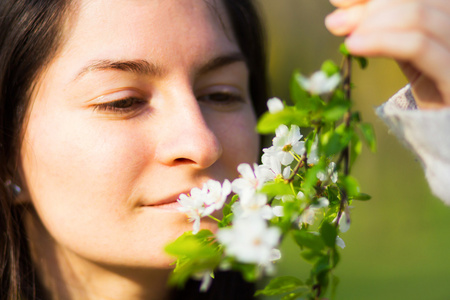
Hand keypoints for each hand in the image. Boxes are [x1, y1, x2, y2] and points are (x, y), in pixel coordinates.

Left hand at [325, 0, 449, 108]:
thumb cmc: (432, 85)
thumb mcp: (407, 50)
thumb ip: (382, 29)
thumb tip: (339, 16)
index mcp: (448, 13)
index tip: (338, 0)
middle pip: (417, 0)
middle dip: (369, 7)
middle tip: (335, 23)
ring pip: (418, 18)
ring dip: (372, 24)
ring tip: (346, 39)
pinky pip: (418, 47)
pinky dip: (382, 41)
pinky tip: (354, 46)